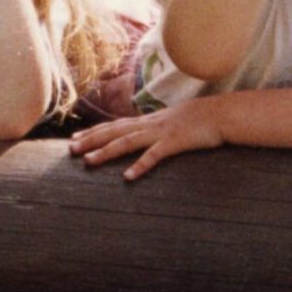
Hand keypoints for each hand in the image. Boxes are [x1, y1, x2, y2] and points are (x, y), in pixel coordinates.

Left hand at [68, 98, 223, 180]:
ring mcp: (161, 133)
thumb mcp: (172, 122)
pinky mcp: (175, 142)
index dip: (94, 132)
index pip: (115, 125)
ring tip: (88, 161)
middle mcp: (149, 125)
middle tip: (70, 149)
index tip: (75, 138)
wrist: (222, 113)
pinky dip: (140, 165)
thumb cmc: (199, 120)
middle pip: (114, 132)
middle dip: (91, 140)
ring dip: (107, 152)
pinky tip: (127, 177)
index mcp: (148, 121)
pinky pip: (154, 156)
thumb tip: (143, 135)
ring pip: (128, 142)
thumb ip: (156, 128)